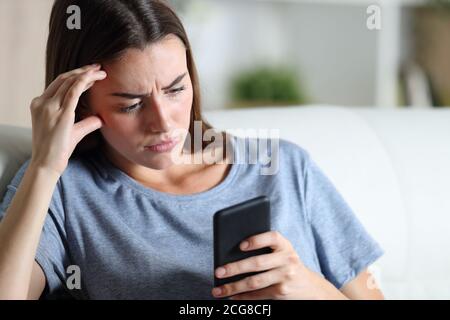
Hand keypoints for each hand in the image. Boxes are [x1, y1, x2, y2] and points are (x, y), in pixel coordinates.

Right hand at [29, 64, 106, 175]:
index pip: (59, 84)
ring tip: (101, 72)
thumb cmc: (58, 150)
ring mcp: (49, 106)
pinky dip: (84, 81)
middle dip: (82, 71)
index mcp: (41, 104)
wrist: (47, 164)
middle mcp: (42, 102)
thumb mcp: (73, 132)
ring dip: (86, 74)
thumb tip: (100, 119)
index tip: (90, 73)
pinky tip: (94, 78)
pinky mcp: (60, 113)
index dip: (76, 76)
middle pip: (63, 78)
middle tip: (98, 67)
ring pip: (69, 81)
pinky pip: (73, 91)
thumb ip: (86, 123)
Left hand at [212, 231, 347, 299]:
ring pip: (254, 282)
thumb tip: (232, 253)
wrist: (310, 287)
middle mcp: (287, 260)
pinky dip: (243, 297)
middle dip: (235, 268)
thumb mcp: (281, 252)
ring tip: (218, 290)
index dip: (256, 240)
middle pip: (257, 263)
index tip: (240, 245)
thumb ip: (264, 248)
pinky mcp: (282, 292)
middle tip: (218, 271)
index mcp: (285, 245)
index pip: (272, 237)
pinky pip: (258, 295)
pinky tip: (231, 296)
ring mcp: (285, 277)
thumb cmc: (286, 263)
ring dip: (233, 287)